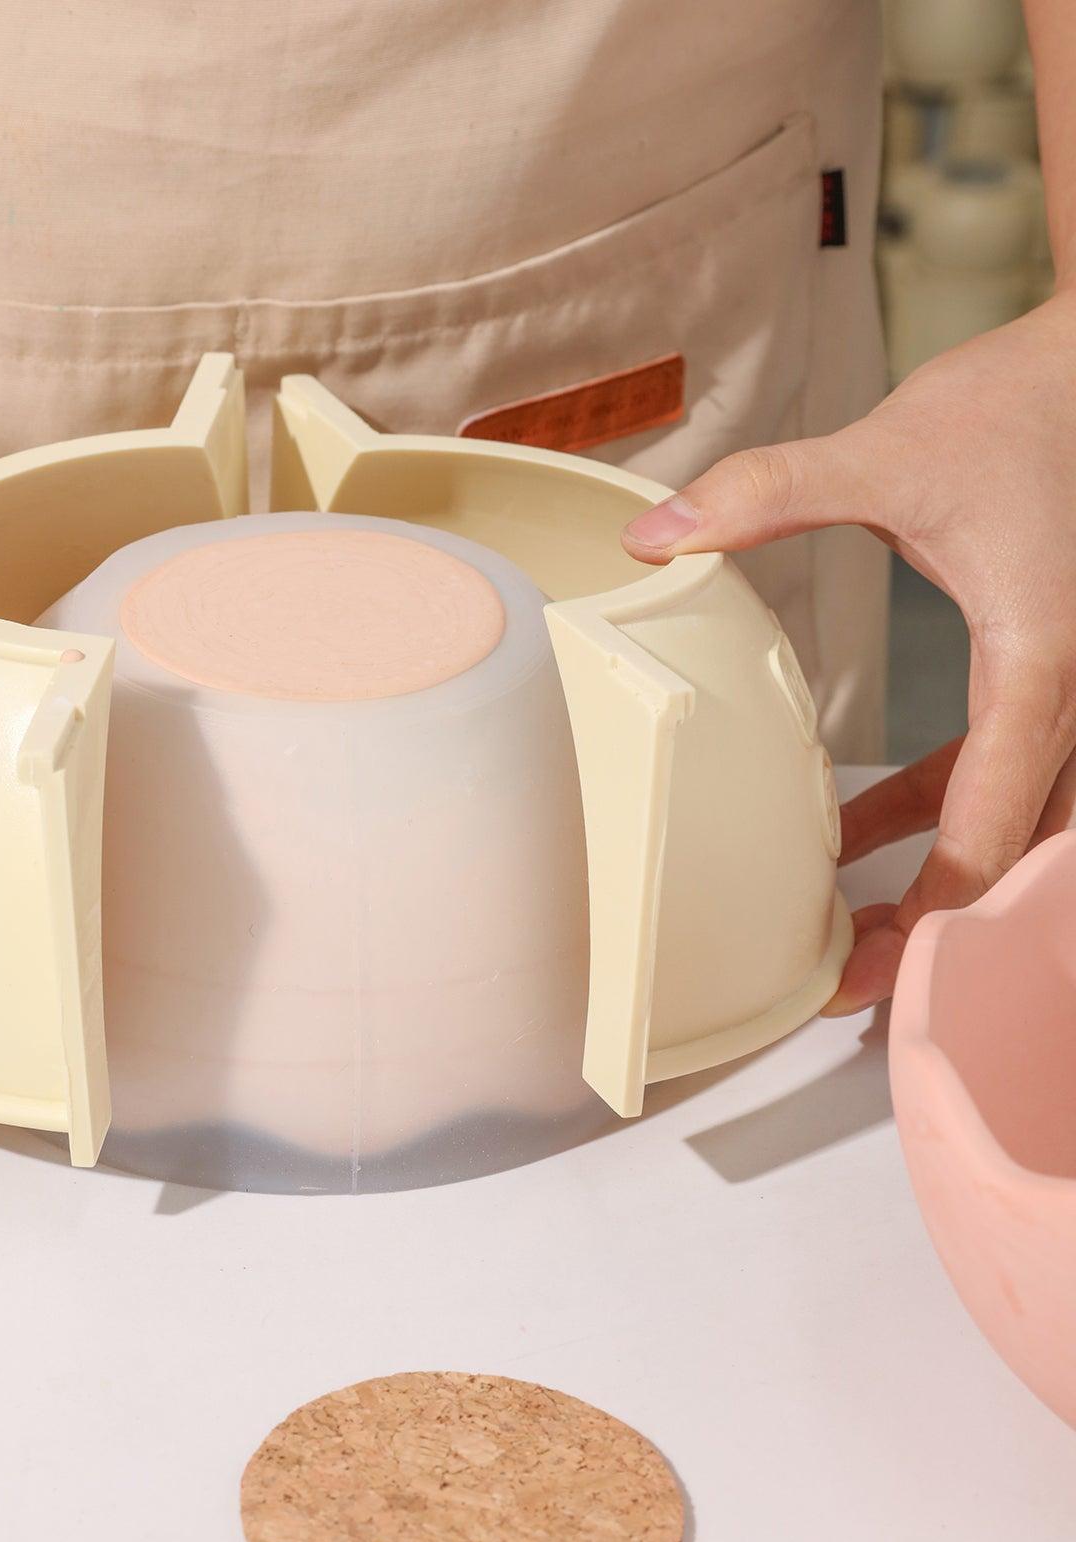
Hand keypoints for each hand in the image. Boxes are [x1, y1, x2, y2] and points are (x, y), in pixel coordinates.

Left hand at [621, 291, 1075, 1013]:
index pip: (996, 822)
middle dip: (948, 929)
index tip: (876, 974)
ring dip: (943, 881)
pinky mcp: (1046, 674)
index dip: (937, 913)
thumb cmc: (1020, 407)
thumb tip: (650, 535)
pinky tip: (853, 831)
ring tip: (853, 939)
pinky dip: (935, 811)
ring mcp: (1071, 690)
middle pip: (1024, 852)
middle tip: (859, 992)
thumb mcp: (891, 452)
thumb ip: (769, 493)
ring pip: (1022, 823)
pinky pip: (999, 772)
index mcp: (1044, 662)